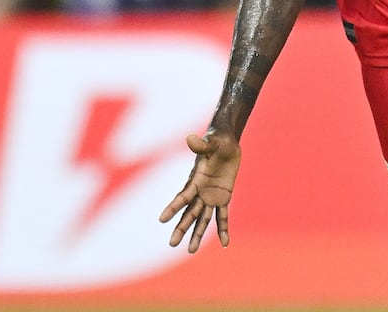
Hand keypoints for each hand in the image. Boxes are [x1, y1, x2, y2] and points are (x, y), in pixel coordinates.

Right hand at [159, 131, 240, 252]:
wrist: (226, 141)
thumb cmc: (217, 139)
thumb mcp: (212, 142)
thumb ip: (202, 144)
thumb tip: (190, 138)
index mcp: (196, 179)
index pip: (183, 196)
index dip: (173, 207)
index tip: (161, 219)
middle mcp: (200, 191)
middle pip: (190, 212)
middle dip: (182, 227)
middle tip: (172, 244)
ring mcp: (211, 195)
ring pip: (203, 219)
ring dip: (197, 234)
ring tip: (191, 251)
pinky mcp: (223, 197)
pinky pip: (223, 216)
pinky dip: (223, 229)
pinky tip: (225, 243)